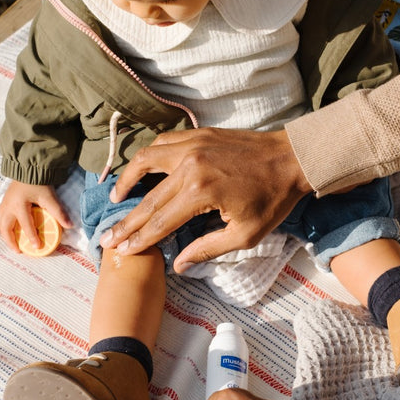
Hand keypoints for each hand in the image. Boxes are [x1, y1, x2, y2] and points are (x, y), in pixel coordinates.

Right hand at [0, 181, 71, 251]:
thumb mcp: (50, 197)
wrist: (29, 169)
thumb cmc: (39, 183)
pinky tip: (8, 228)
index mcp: (19, 206)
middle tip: (19, 250)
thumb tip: (70, 225)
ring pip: (0, 223)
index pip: (26, 225)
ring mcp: (4, 204)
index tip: (37, 247)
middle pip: (6, 228)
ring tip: (13, 242)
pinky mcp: (4, 201)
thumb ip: (59, 212)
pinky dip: (2, 225)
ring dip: (5, 234)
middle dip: (11, 241)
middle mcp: (8, 207)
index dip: (32, 237)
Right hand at [99, 128, 312, 270]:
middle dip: (126, 221)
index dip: (139, 239)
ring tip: (115, 195)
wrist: (292, 159)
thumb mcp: (245, 234)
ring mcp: (193, 145)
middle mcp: (189, 165)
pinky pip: (164, 142)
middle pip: (148, 198)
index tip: (120, 250)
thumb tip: (179, 265)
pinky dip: (149, 155)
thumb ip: (208, 248)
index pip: (160, 222)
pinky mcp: (199, 134)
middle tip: (106, 236)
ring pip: (147, 160)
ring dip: (128, 179)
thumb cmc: (273, 199)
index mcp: (200, 192)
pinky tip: (143, 167)